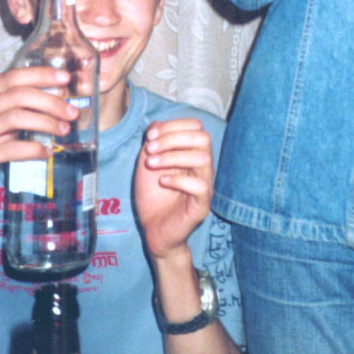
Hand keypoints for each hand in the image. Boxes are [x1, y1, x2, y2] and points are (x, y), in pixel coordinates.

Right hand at [0, 67, 77, 205]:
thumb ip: (12, 113)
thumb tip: (54, 102)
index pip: (10, 78)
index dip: (40, 75)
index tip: (65, 78)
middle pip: (17, 95)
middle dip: (50, 101)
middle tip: (72, 112)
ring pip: (15, 118)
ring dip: (46, 122)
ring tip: (64, 130)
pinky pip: (10, 149)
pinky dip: (33, 149)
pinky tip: (48, 152)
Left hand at [134, 119, 214, 262]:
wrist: (154, 230)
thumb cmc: (154, 196)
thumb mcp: (148, 163)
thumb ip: (153, 142)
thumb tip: (157, 124)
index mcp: (192, 152)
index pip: (195, 126)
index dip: (173, 125)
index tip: (150, 136)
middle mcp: (203, 166)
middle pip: (202, 138)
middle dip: (173, 138)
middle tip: (150, 150)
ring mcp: (205, 184)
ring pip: (203, 159)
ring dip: (173, 157)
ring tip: (152, 164)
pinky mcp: (202, 205)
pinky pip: (200, 186)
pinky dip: (179, 179)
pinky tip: (163, 182)